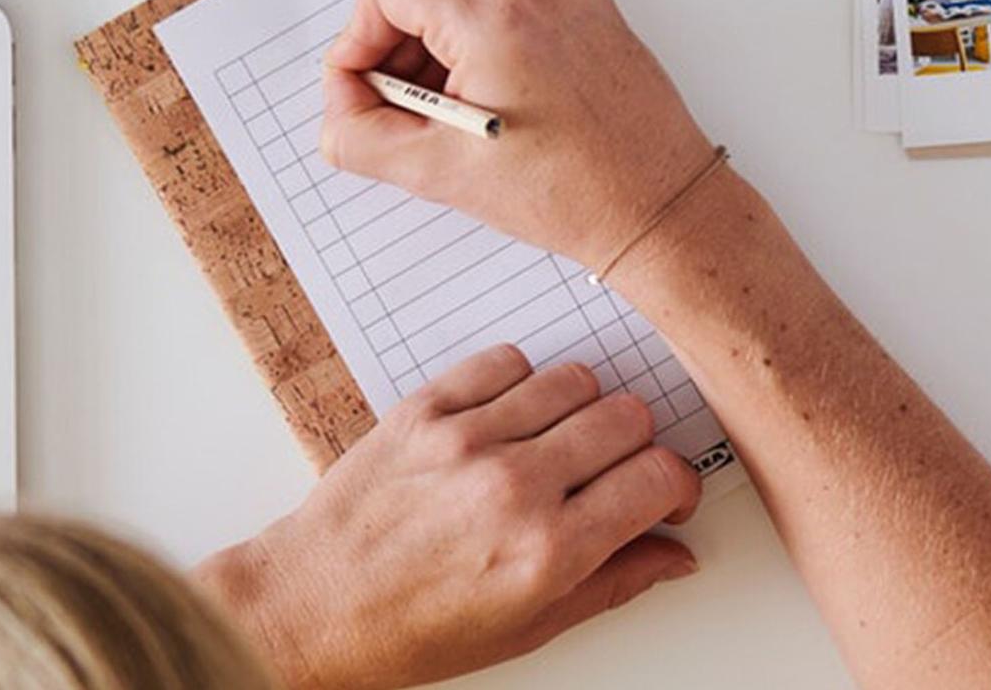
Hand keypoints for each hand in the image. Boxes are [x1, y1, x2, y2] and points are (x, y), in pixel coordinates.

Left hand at [199, 345, 699, 689]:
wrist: (314, 604)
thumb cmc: (411, 630)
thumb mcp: (527, 627)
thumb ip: (613, 583)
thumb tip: (674, 555)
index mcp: (546, 551)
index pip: (657, 477)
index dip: (677, 483)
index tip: (665, 491)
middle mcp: (514, 485)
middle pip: (626, 417)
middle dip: (637, 444)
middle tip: (616, 468)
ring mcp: (467, 438)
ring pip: (574, 380)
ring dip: (583, 408)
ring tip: (561, 440)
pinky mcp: (427, 407)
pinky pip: (506, 361)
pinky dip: (521, 382)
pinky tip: (510, 416)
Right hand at [321, 0, 712, 271]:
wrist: (661, 206)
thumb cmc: (574, 194)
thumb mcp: (441, 174)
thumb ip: (359, 135)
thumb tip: (338, 108)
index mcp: (496, 12)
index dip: (361, 36)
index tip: (371, 86)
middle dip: (402, 51)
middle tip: (413, 117)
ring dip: (442, 50)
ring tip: (461, 116)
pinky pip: (505, 2)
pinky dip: (484, 43)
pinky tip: (496, 100)